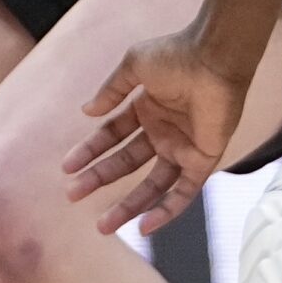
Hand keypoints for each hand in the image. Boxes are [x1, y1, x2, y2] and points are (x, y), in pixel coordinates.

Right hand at [62, 28, 248, 235]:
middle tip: (73, 195)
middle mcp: (163, 131)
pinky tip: (144, 227)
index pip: (112, 136)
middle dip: (99, 178)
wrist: (214, 57)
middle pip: (126, 163)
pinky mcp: (203, 159)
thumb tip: (86, 112)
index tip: (67, 167)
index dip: (90, 151)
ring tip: (102, 226)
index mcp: (146, 108)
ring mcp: (183, 147)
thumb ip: (111, 91)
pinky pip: (184, 192)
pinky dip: (166, 211)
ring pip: (152, 185)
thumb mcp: (135, 66)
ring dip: (128, 206)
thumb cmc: (177, 55)